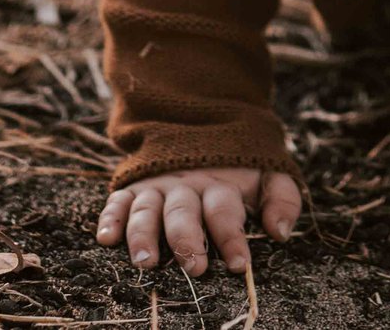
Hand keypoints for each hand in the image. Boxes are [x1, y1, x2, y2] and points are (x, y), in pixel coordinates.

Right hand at [94, 167, 301, 277]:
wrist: (205, 122)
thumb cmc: (240, 166)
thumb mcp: (269, 174)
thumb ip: (282, 199)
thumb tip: (280, 233)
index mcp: (220, 184)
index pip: (225, 212)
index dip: (232, 239)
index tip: (239, 265)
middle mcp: (186, 186)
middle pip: (183, 213)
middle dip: (188, 240)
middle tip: (194, 267)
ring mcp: (157, 186)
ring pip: (147, 210)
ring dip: (144, 235)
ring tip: (146, 262)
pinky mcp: (134, 187)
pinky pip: (117, 201)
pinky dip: (110, 218)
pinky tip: (106, 238)